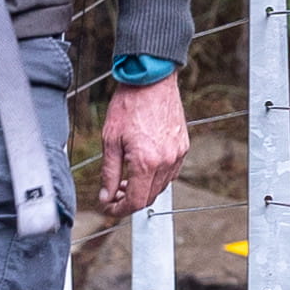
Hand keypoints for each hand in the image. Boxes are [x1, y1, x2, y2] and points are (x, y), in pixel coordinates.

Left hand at [94, 76, 185, 216]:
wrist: (151, 80)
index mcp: (146, 162)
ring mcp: (177, 154)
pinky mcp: (183, 146)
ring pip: (161, 186)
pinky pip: (171, 172)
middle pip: (149, 197)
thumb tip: (106, 196)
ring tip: (125, 179)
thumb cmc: (129, 104)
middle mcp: (166, 161)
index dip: (119, 210)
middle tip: (113, 194)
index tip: (108, 208)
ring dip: (143, 189)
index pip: (135, 201)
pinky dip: (156, 177)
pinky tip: (143, 167)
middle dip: (129, 201)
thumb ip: (109, 173)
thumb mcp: (110, 140)